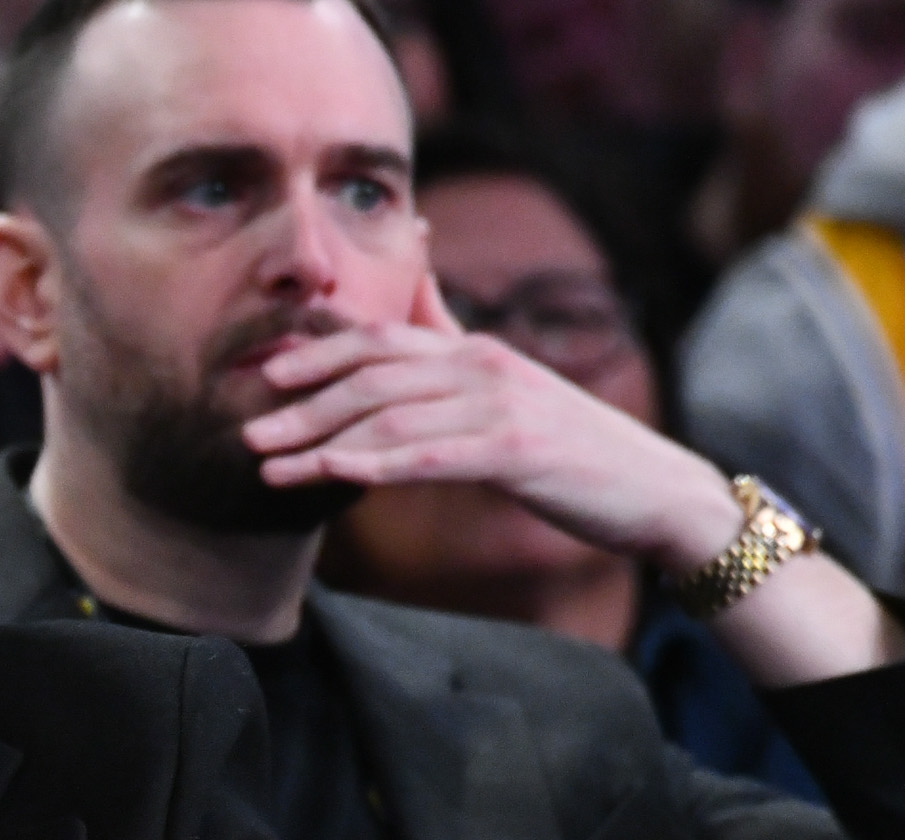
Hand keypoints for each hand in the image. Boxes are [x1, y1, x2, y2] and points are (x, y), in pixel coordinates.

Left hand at [240, 277, 744, 573]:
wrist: (657, 491)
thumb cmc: (575, 450)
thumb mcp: (512, 390)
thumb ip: (458, 343)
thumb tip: (421, 284)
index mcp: (477, 351)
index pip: (383, 340)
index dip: (319, 353)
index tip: (265, 373)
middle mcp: (484, 366)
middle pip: (375, 374)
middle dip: (304, 402)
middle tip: (247, 429)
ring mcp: (501, 405)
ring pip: (391, 417)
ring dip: (322, 441)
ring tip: (268, 463)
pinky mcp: (516, 449)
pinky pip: (429, 455)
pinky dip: (376, 465)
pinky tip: (333, 477)